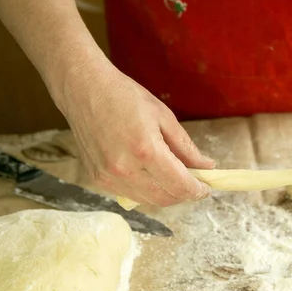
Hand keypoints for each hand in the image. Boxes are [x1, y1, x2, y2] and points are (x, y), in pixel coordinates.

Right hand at [55, 60, 213, 206]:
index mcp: (146, 150)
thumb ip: (186, 146)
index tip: (206, 188)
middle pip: (164, 198)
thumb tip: (207, 166)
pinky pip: (129, 194)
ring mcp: (108, 176)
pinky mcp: (97, 178)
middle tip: (193, 183)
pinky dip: (145, 190)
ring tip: (173, 178)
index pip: (179, 185)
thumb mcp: (163, 116)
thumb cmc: (125, 97)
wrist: (84, 90)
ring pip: (147, 200)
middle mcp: (125, 168)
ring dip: (165, 194)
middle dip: (183, 195)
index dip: (197, 190)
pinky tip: (150, 174)